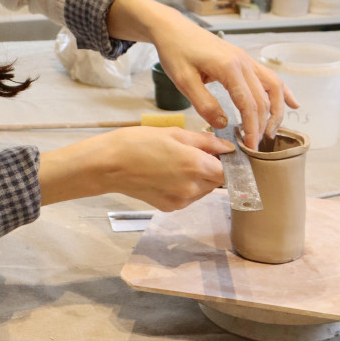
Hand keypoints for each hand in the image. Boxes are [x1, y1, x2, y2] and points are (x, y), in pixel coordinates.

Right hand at [38, 127, 232, 210]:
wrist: (109, 165)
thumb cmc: (138, 142)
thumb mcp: (174, 132)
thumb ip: (205, 141)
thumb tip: (227, 147)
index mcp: (195, 165)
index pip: (229, 171)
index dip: (230, 162)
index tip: (225, 154)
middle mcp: (192, 187)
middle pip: (218, 181)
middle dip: (213, 168)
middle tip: (196, 153)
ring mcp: (181, 200)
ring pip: (204, 190)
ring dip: (200, 178)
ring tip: (178, 163)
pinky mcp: (170, 207)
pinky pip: (189, 197)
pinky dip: (186, 187)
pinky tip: (169, 174)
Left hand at [106, 0, 297, 148]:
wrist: (174, 29)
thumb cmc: (175, 52)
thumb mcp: (183, 81)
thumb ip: (204, 103)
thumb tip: (222, 124)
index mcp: (229, 68)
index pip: (248, 104)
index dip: (251, 128)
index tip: (250, 146)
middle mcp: (243, 62)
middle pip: (263, 99)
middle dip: (263, 125)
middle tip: (257, 146)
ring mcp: (246, 60)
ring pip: (273, 86)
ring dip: (276, 110)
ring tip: (272, 132)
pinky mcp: (244, 60)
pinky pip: (268, 76)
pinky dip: (282, 91)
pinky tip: (293, 103)